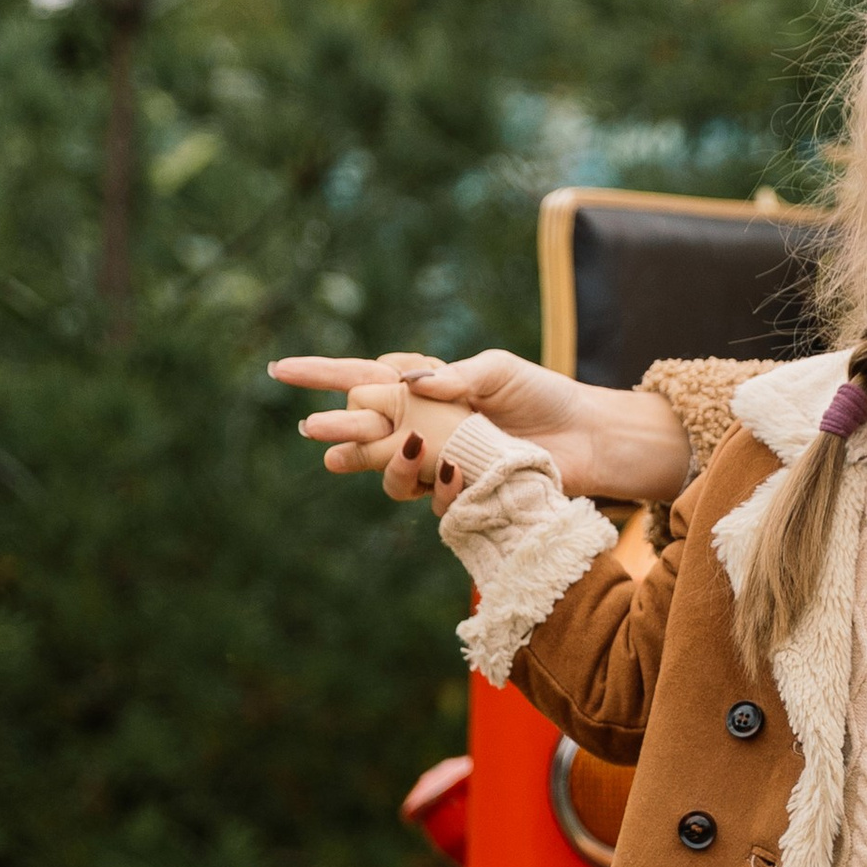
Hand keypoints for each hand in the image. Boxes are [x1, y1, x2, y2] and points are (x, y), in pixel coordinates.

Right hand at [267, 351, 693, 502]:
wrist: (588, 438)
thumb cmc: (543, 395)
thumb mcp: (498, 370)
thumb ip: (455, 375)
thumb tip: (413, 382)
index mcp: (422, 388)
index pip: (360, 377)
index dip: (320, 375)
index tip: (278, 369)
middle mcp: (421, 427)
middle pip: (361, 428)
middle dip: (336, 428)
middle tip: (315, 430)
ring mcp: (436, 462)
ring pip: (386, 469)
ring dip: (379, 462)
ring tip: (400, 448)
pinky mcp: (460, 493)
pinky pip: (430, 496)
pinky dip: (436, 483)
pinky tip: (454, 468)